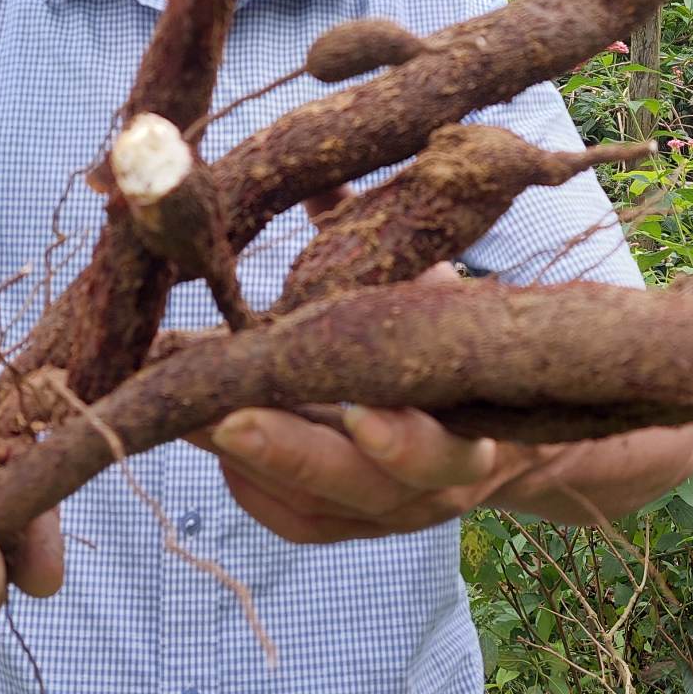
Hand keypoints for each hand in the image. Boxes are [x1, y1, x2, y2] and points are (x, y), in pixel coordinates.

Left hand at [196, 262, 518, 542]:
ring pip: (318, 506)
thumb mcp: (431, 287)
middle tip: (229, 419)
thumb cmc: (453, 336)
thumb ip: (376, 243)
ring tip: (187, 416)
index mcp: (471, 423)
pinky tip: (212, 438)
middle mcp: (435, 482)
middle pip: (364, 485)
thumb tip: (319, 167)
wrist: (505, 429)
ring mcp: (390, 512)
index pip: (440, 445)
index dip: (399, 437)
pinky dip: (252, 485)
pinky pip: (297, 520)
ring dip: (252, 461)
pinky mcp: (351, 526)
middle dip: (294, 453)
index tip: (355, 410)